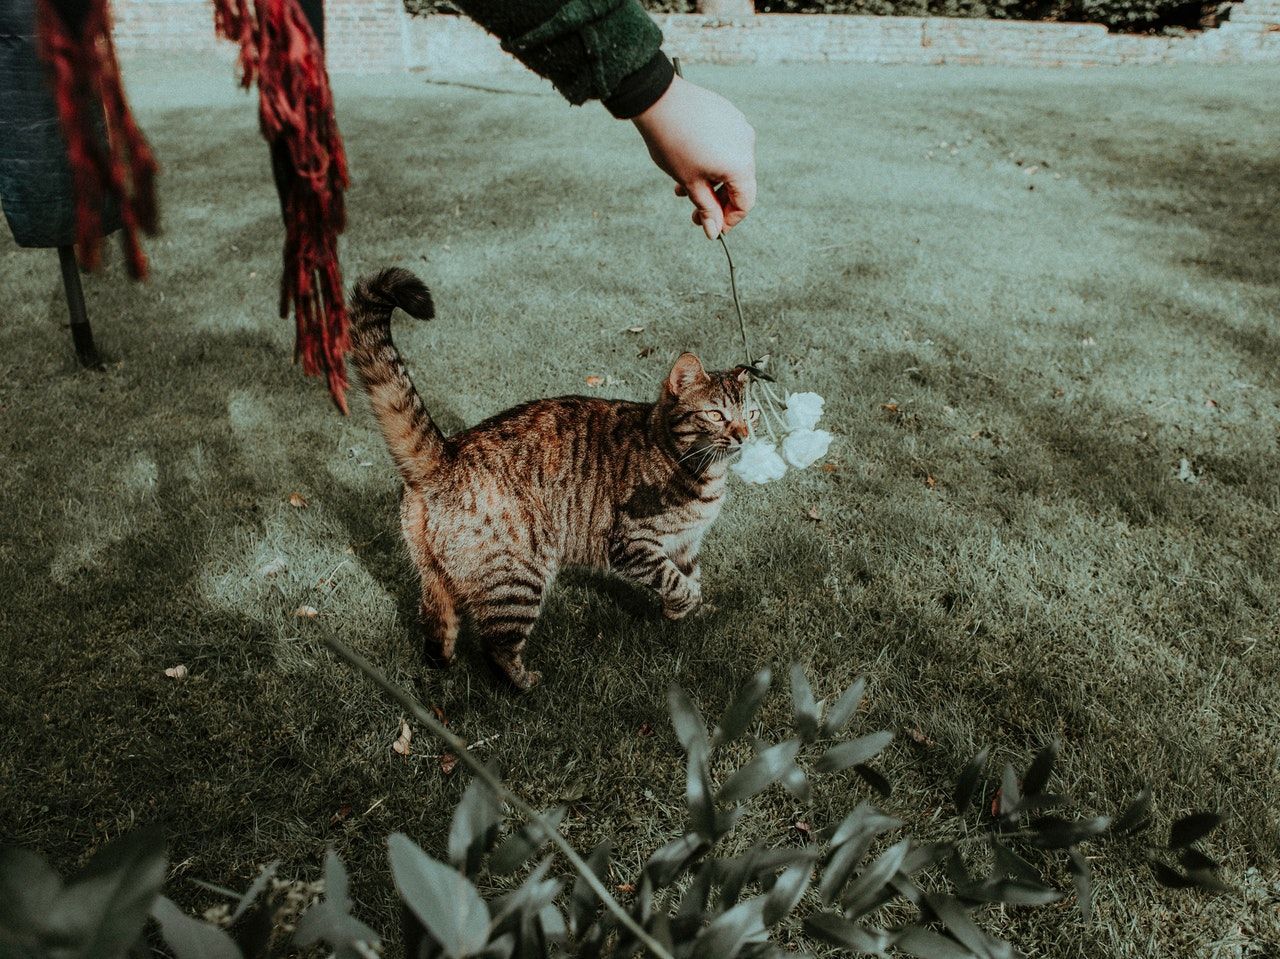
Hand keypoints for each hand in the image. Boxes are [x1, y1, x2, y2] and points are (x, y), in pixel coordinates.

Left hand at [632, 74, 755, 239]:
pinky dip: (712, 159)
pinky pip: (726, 144)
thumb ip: (706, 208)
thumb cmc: (672, 144)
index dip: (729, 220)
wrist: (658, 101)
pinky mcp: (728, 114)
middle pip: (739, 183)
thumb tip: (713, 231)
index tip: (712, 228)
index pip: (745, 202)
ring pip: (730, 163)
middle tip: (694, 213)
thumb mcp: (689, 182)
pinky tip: (689, 162)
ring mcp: (739, 126)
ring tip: (683, 188)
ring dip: (711, 181)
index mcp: (741, 165)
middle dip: (716, 200)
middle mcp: (747, 144)